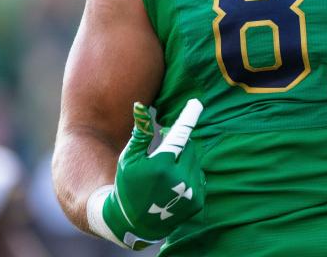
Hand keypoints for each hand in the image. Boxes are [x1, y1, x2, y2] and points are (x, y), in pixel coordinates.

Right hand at [88, 98, 205, 249]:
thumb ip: (140, 132)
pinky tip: (173, 185)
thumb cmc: (127, 185)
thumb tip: (140, 105)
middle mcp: (179, 179)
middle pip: (188, 146)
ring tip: (165, 173)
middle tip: (162, 152)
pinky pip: (199, 176)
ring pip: (195, 161)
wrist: (131, 222)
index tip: (196, 102)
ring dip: (183, 160)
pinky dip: (189, 175)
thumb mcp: (129, 158)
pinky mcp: (197, 202)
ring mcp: (190, 192)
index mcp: (161, 165)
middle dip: (178, 145)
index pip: (180, 134)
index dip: (188, 116)